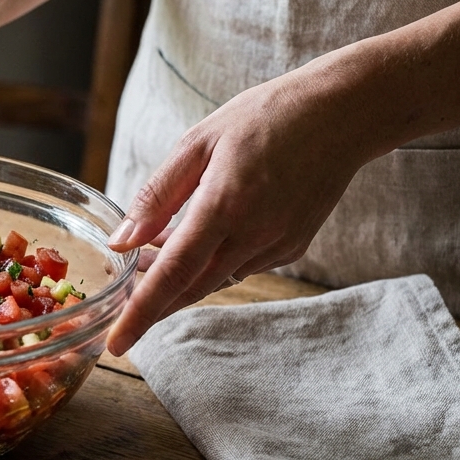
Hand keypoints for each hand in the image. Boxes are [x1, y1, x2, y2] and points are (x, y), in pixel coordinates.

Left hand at [104, 61, 373, 355]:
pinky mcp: (293, 247)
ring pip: (214, 280)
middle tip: (123, 282)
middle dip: (153, 298)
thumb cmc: (265, 117)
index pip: (173, 275)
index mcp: (224, 207)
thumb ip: (157, 195)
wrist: (343, 114)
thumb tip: (120, 240)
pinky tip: (198, 237)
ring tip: (152, 249)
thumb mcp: (198, 143)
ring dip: (180, 276)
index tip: (117, 344)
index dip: (141, 313)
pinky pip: (240, 266)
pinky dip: (211, 262)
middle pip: (191, 289)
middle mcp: (254, 236)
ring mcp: (277, 245)